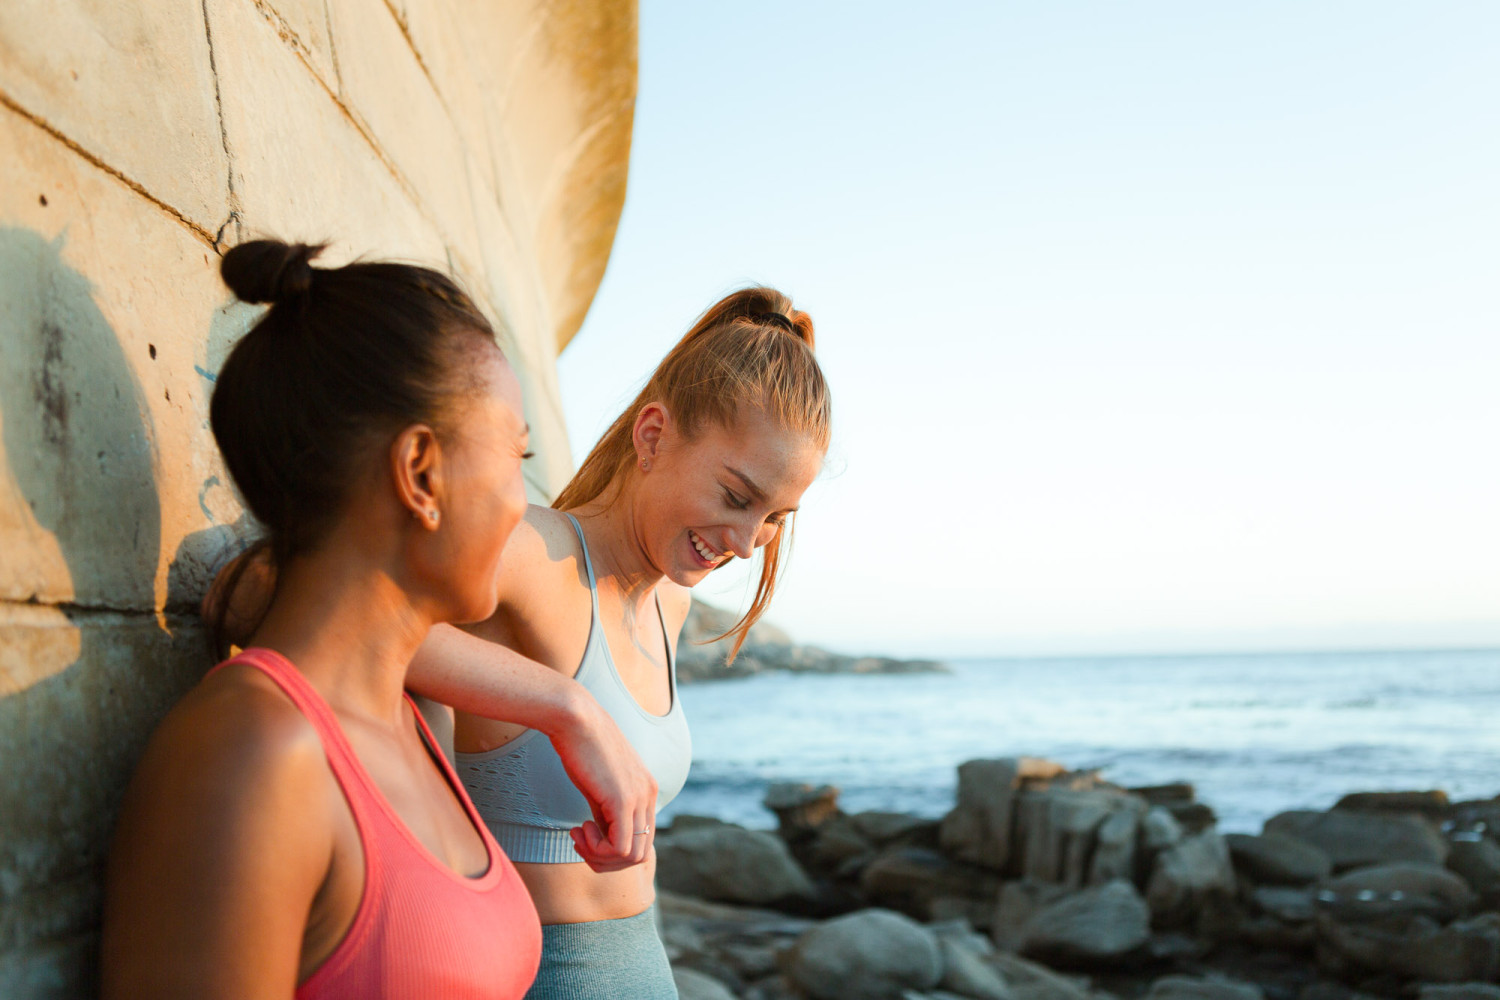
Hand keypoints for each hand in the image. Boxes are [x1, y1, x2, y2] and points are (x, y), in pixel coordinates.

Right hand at [550, 697, 657, 871]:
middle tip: (580, 842)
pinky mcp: (623, 800)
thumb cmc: (581, 747)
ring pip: (632, 856)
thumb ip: (606, 811)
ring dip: (599, 856)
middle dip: (607, 860)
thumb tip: (603, 838)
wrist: (576, 718)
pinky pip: (620, 847)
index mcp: (647, 790)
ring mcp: (639, 798)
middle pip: (640, 854)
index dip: (613, 850)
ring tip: (578, 835)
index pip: (643, 840)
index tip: (586, 835)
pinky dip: (597, 850)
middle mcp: (650, 795)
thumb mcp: (599, 785)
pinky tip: (580, 830)